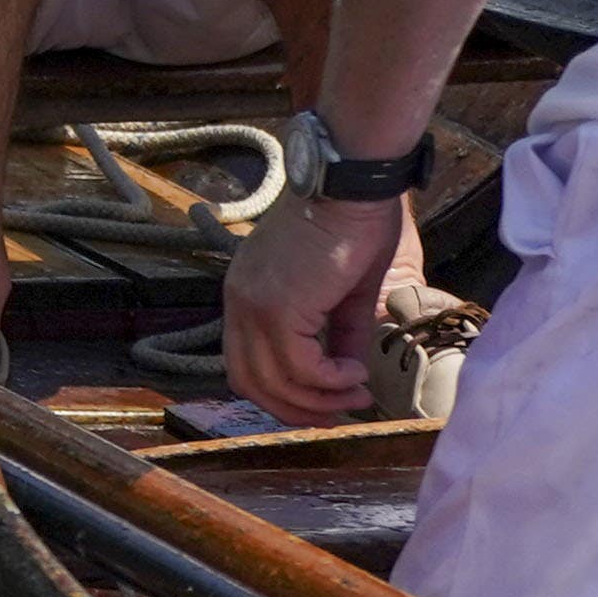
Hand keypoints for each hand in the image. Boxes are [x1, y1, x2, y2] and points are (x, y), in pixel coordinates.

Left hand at [225, 182, 415, 423]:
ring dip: (320, 399)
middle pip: (250, 382)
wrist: (351, 186)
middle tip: (342, 410)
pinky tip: (355, 372)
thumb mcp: (345, 293)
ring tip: (358, 391)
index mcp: (248, 296)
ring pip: (273, 380)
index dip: (284, 395)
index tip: (327, 402)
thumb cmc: (353, 224)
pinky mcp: (277, 307)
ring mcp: (252, 305)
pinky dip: (329, 380)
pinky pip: (299, 366)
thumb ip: (340, 334)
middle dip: (297, 409)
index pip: (246, 364)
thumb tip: (347, 374)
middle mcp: (239, 303)